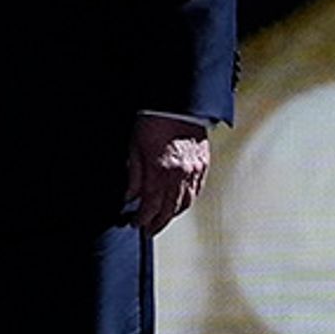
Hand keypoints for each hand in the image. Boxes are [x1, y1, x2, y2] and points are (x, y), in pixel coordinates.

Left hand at [123, 113, 210, 236]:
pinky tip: (179, 203)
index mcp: (160, 172)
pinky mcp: (203, 165)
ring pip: (185, 204)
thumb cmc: (154, 121)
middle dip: (157, 223)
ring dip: (173, 215)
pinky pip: (196, 191)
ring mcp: (194, 171)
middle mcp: (179, 175)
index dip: (142, 219)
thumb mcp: (134, 149)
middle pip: (169, 211)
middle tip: (148, 230)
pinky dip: (187, 201)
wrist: (177, 104)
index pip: (150, 207)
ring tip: (162, 219)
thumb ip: (134, 177)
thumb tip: (130, 196)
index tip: (135, 223)